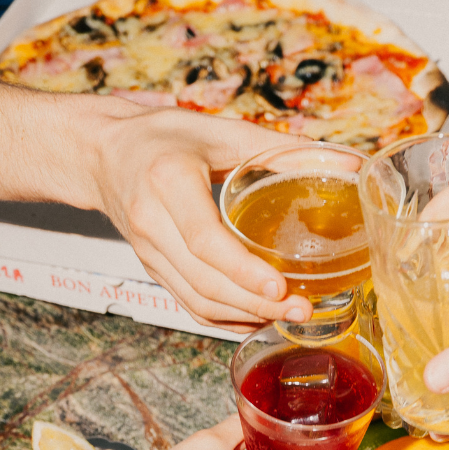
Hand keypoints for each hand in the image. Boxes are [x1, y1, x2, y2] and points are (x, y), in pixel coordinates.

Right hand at [89, 105, 313, 327]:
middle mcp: (152, 222)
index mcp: (168, 181)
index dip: (243, 270)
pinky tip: (257, 319)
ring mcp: (149, 252)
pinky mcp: (152, 267)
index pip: (204, 241)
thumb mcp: (220, 130)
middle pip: (205, 281)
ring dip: (244, 316)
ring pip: (197, 300)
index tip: (280, 287)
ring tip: (289, 316)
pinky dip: (225, 319)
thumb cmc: (162, 136)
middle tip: (301, 309)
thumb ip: (282, 147)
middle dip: (256, 303)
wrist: (100, 152)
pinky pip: (189, 304)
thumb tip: (348, 161)